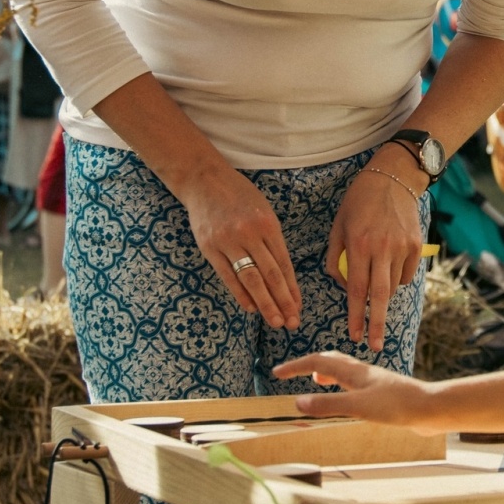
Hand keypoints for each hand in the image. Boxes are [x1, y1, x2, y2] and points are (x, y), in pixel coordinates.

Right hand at [179, 165, 300, 328]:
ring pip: (251, 279)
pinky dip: (240, 294)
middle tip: (292, 323)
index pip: (284, 264)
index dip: (292, 288)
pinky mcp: (209, 247)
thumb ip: (272, 240)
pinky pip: (227, 276)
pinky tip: (250, 308)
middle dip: (283, 301)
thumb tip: (282, 275)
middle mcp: (250, 233)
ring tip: (275, 322)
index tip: (299, 307)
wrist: (204, 180)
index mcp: (268, 224)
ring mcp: (228, 241)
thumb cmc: (239, 196)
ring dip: (264, 303)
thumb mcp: (263, 211)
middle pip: (270, 274)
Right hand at [273, 351, 441, 431]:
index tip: (276, 372)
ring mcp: (373, 382)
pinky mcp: (383, 394)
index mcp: (353, 372)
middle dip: (308, 364)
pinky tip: (347, 399)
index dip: (295, 366)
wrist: (431, 409)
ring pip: (343, 371)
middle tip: (291, 373)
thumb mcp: (357, 407)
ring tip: (315, 381)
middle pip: (330, 360)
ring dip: (325, 372)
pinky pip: (354, 384)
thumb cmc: (397, 406)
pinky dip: (341, 386)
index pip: (317, 361)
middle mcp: (362, 372)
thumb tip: (296, 402)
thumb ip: (328, 405)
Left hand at [328, 156, 424, 351]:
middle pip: (380, 295)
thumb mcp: (338, 226)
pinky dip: (397, 278)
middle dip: (377, 324)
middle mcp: (382, 248)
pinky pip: (407, 274)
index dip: (355, 315)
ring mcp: (402, 247)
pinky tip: (390, 266)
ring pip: (394, 285)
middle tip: (376, 346)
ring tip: (378, 289)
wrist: (393, 177)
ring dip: (384, 293)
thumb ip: (335, 258)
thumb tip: (343, 286)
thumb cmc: (359, 202)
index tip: (355, 335)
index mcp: (359, 245)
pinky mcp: (417, 245)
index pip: (355, 289)